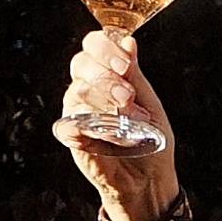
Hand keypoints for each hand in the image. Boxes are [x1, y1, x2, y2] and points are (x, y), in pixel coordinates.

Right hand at [56, 31, 179, 217]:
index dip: (105, 49)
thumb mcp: (150, 103)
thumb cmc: (151, 139)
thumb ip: (136, 75)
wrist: (148, 178)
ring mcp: (77, 111)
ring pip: (78, 91)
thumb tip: (128, 42)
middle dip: (105, 76)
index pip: (94, 46)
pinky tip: (106, 133)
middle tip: (127, 95)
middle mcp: (87, 88)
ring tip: (130, 119)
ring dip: (106, 102)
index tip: (125, 65)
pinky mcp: (71, 135)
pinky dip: (88, 125)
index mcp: (106, 74)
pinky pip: (70, 122)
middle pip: (81, 63)